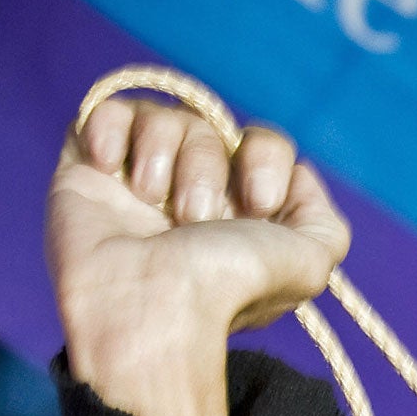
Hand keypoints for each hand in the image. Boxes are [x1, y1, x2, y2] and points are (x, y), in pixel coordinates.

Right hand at [46, 97, 349, 415]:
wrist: (148, 303)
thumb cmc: (230, 286)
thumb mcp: (311, 264)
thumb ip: (325, 224)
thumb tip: (300, 178)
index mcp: (246, 210)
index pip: (266, 143)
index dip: (264, 159)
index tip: (257, 204)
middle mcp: (198, 190)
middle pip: (214, 125)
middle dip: (207, 167)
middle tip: (193, 219)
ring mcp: (144, 177)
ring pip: (164, 117)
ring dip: (162, 155)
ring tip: (150, 202)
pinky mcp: (92, 168)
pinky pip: (107, 112)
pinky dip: (110, 131)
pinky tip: (111, 170)